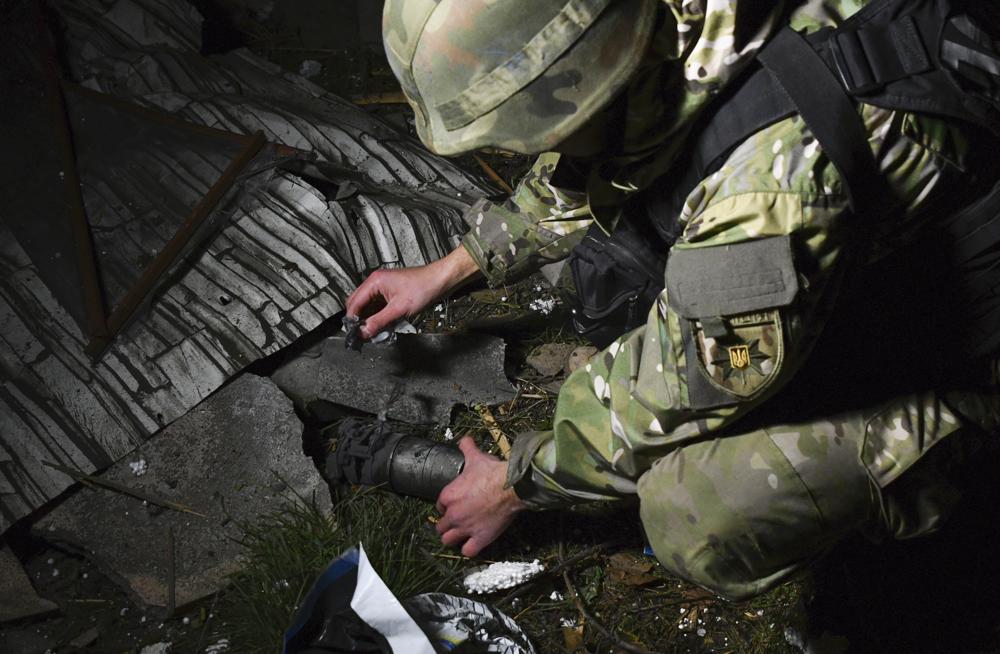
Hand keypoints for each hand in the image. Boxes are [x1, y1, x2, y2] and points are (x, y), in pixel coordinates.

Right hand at [345, 245, 479, 339]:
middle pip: (358, 304)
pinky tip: (381, 326)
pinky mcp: (391, 293)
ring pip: (368, 306)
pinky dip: (378, 317)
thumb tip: (364, 332)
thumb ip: (379, 321)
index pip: (354, 302)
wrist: (440, 281)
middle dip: (359, 320)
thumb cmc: (423, 288)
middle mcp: (376, 282)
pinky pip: (378, 306)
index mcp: (375, 281)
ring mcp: (383, 288)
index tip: (352, 333)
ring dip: (369, 319)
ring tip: (371, 333)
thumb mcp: (399, 309)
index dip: (352, 319)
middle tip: (361, 335)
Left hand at [435, 437, 524, 556]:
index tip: (453, 505)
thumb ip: (467, 448)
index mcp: (448, 496)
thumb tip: (464, 438)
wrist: (511, 487)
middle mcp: (453, 514)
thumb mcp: (476, 458)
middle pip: (440, 527)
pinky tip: (473, 544)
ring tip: (459, 535)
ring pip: (448, 541)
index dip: (445, 506)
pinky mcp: (479, 539)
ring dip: (452, 538)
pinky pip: (467, 551)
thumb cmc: (492, 472)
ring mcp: (465, 528)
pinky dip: (468, 549)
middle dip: (446, 525)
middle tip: (456, 521)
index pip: (439, 506)